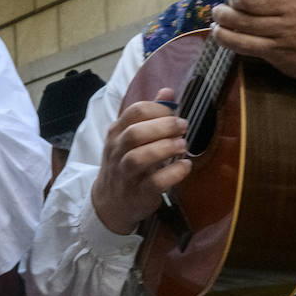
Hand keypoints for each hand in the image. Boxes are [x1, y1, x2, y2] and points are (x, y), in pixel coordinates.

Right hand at [90, 88, 190, 234]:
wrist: (110, 203)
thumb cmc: (125, 165)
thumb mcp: (130, 137)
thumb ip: (149, 115)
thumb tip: (167, 92)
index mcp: (116, 133)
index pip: (135, 111)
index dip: (159, 109)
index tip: (175, 114)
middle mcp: (117, 151)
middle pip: (135, 133)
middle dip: (164, 126)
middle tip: (183, 127)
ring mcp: (125, 173)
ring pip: (139, 157)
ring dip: (165, 148)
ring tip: (182, 145)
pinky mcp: (138, 193)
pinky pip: (154, 182)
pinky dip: (173, 173)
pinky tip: (185, 166)